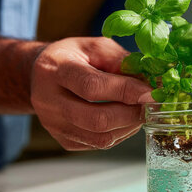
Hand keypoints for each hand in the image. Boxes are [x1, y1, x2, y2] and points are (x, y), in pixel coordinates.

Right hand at [30, 37, 152, 150]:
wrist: (40, 74)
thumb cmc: (73, 56)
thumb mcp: (95, 46)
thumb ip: (121, 61)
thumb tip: (151, 81)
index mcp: (56, 69)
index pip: (92, 87)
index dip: (126, 92)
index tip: (151, 93)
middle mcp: (49, 101)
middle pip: (97, 119)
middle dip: (132, 114)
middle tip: (151, 105)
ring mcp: (54, 125)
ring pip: (100, 138)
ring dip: (129, 126)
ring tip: (140, 111)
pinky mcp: (63, 140)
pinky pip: (98, 144)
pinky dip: (119, 134)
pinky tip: (125, 119)